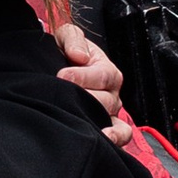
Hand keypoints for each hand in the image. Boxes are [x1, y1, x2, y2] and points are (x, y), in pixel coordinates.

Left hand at [50, 8, 133, 145]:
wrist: (56, 68)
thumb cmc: (64, 53)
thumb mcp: (66, 36)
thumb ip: (73, 40)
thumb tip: (79, 56)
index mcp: (107, 70)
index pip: (102, 75)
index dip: (82, 76)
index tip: (61, 76)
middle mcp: (112, 93)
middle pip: (106, 100)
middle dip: (84, 99)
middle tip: (63, 97)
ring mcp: (110, 113)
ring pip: (116, 121)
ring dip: (102, 125)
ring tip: (90, 128)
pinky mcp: (105, 128)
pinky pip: (120, 136)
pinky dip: (115, 140)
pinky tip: (103, 140)